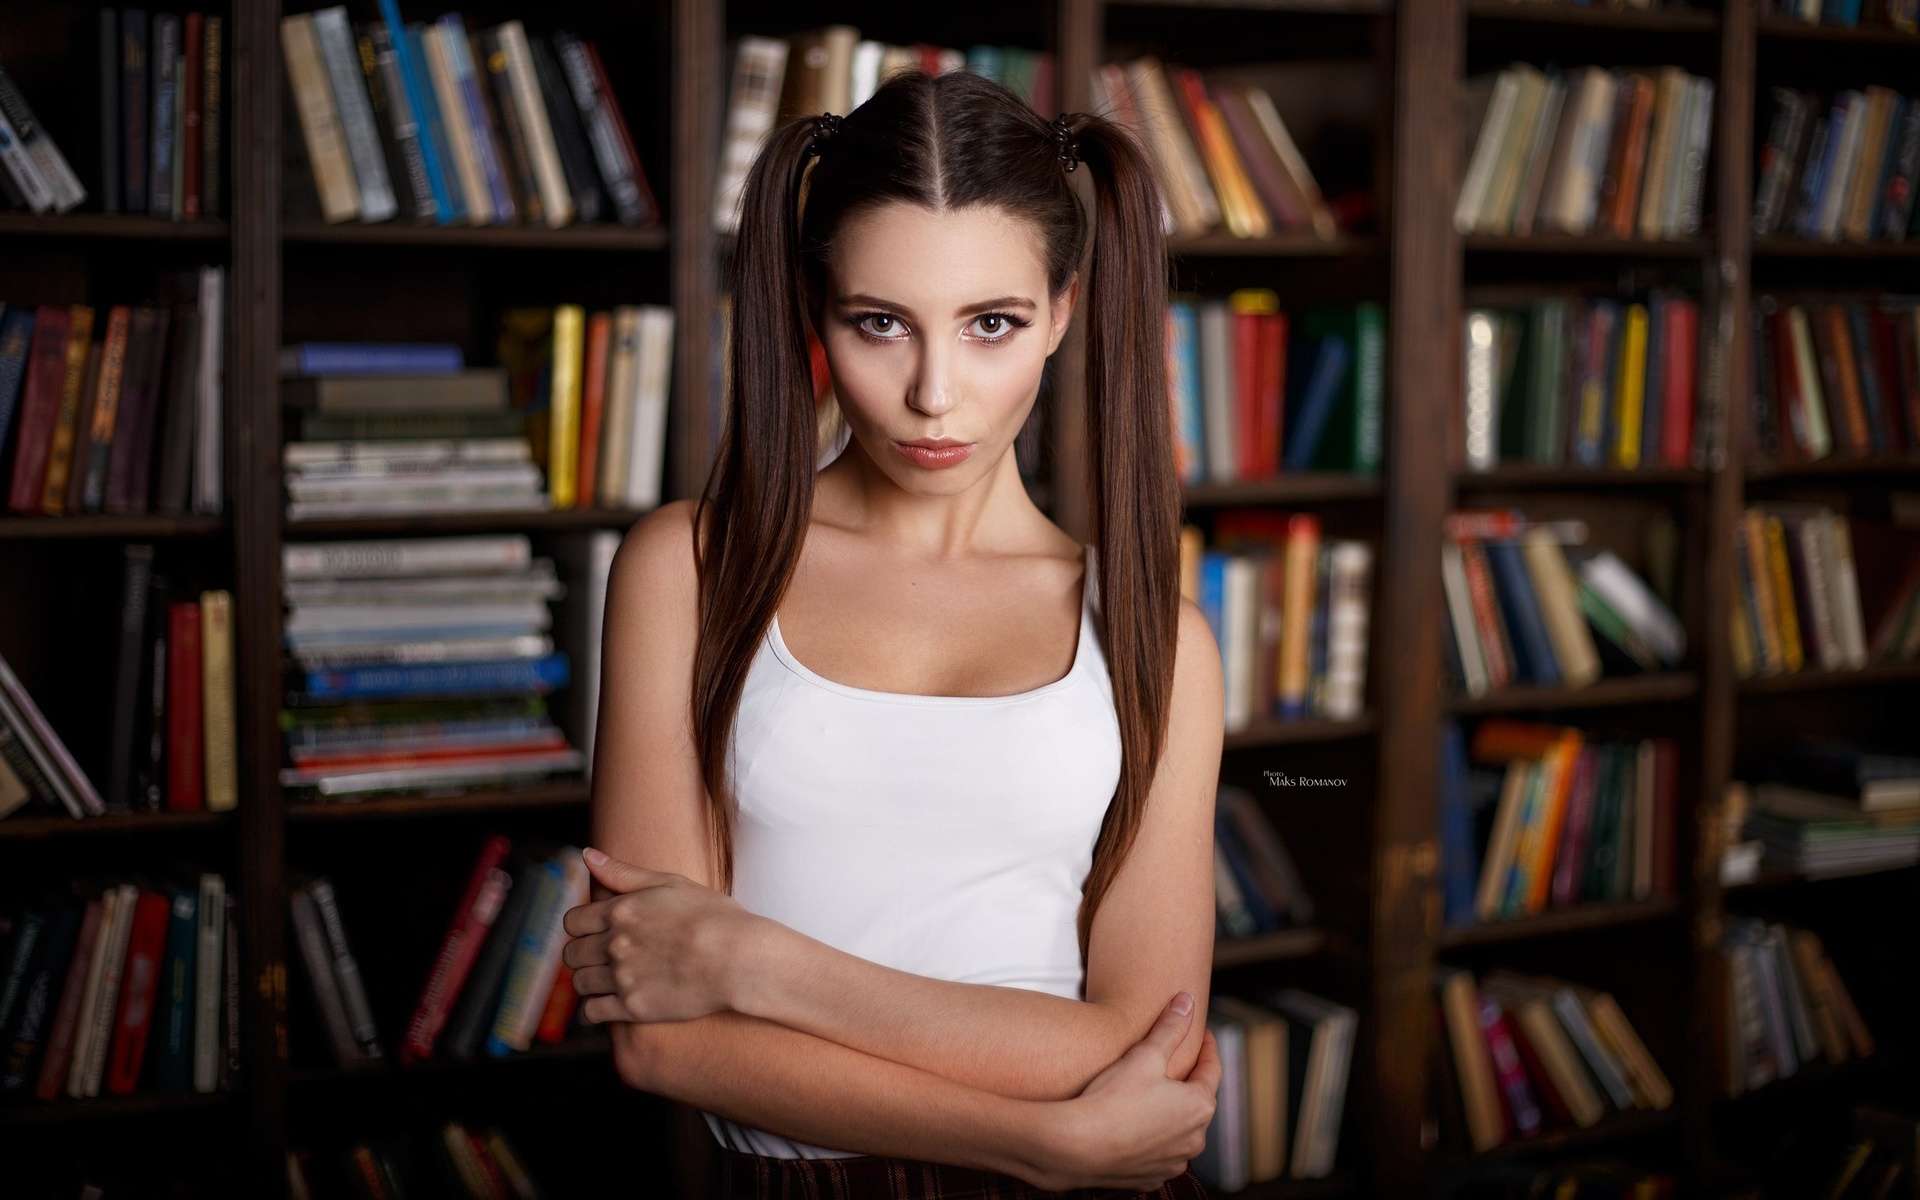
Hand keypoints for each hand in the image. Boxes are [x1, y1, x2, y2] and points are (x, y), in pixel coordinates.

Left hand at [562, 847, 762, 1024]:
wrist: (740, 957)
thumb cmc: (714, 915)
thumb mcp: (671, 883)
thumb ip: (624, 872)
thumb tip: (587, 854)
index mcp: (620, 910)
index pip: (572, 921)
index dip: (581, 926)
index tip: (594, 931)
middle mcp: (614, 944)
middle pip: (572, 954)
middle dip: (582, 954)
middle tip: (601, 956)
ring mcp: (622, 977)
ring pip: (579, 983)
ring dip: (588, 980)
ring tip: (606, 979)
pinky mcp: (633, 1007)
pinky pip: (593, 1012)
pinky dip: (595, 1009)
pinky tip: (608, 1003)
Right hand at [1023, 993, 1220, 1192]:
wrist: (1076, 1146)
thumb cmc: (1112, 1099)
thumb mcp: (1145, 1055)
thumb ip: (1170, 1027)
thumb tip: (1187, 1001)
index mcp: (1198, 1106)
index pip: (1212, 1069)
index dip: (1207, 1047)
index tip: (1202, 1035)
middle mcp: (1193, 1139)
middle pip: (1196, 1102)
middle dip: (1186, 1082)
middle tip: (1173, 1064)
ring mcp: (1172, 1162)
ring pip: (1177, 1131)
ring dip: (1169, 1114)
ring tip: (1149, 1096)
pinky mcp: (1150, 1178)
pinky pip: (1157, 1154)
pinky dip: (1150, 1140)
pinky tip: (1132, 1127)